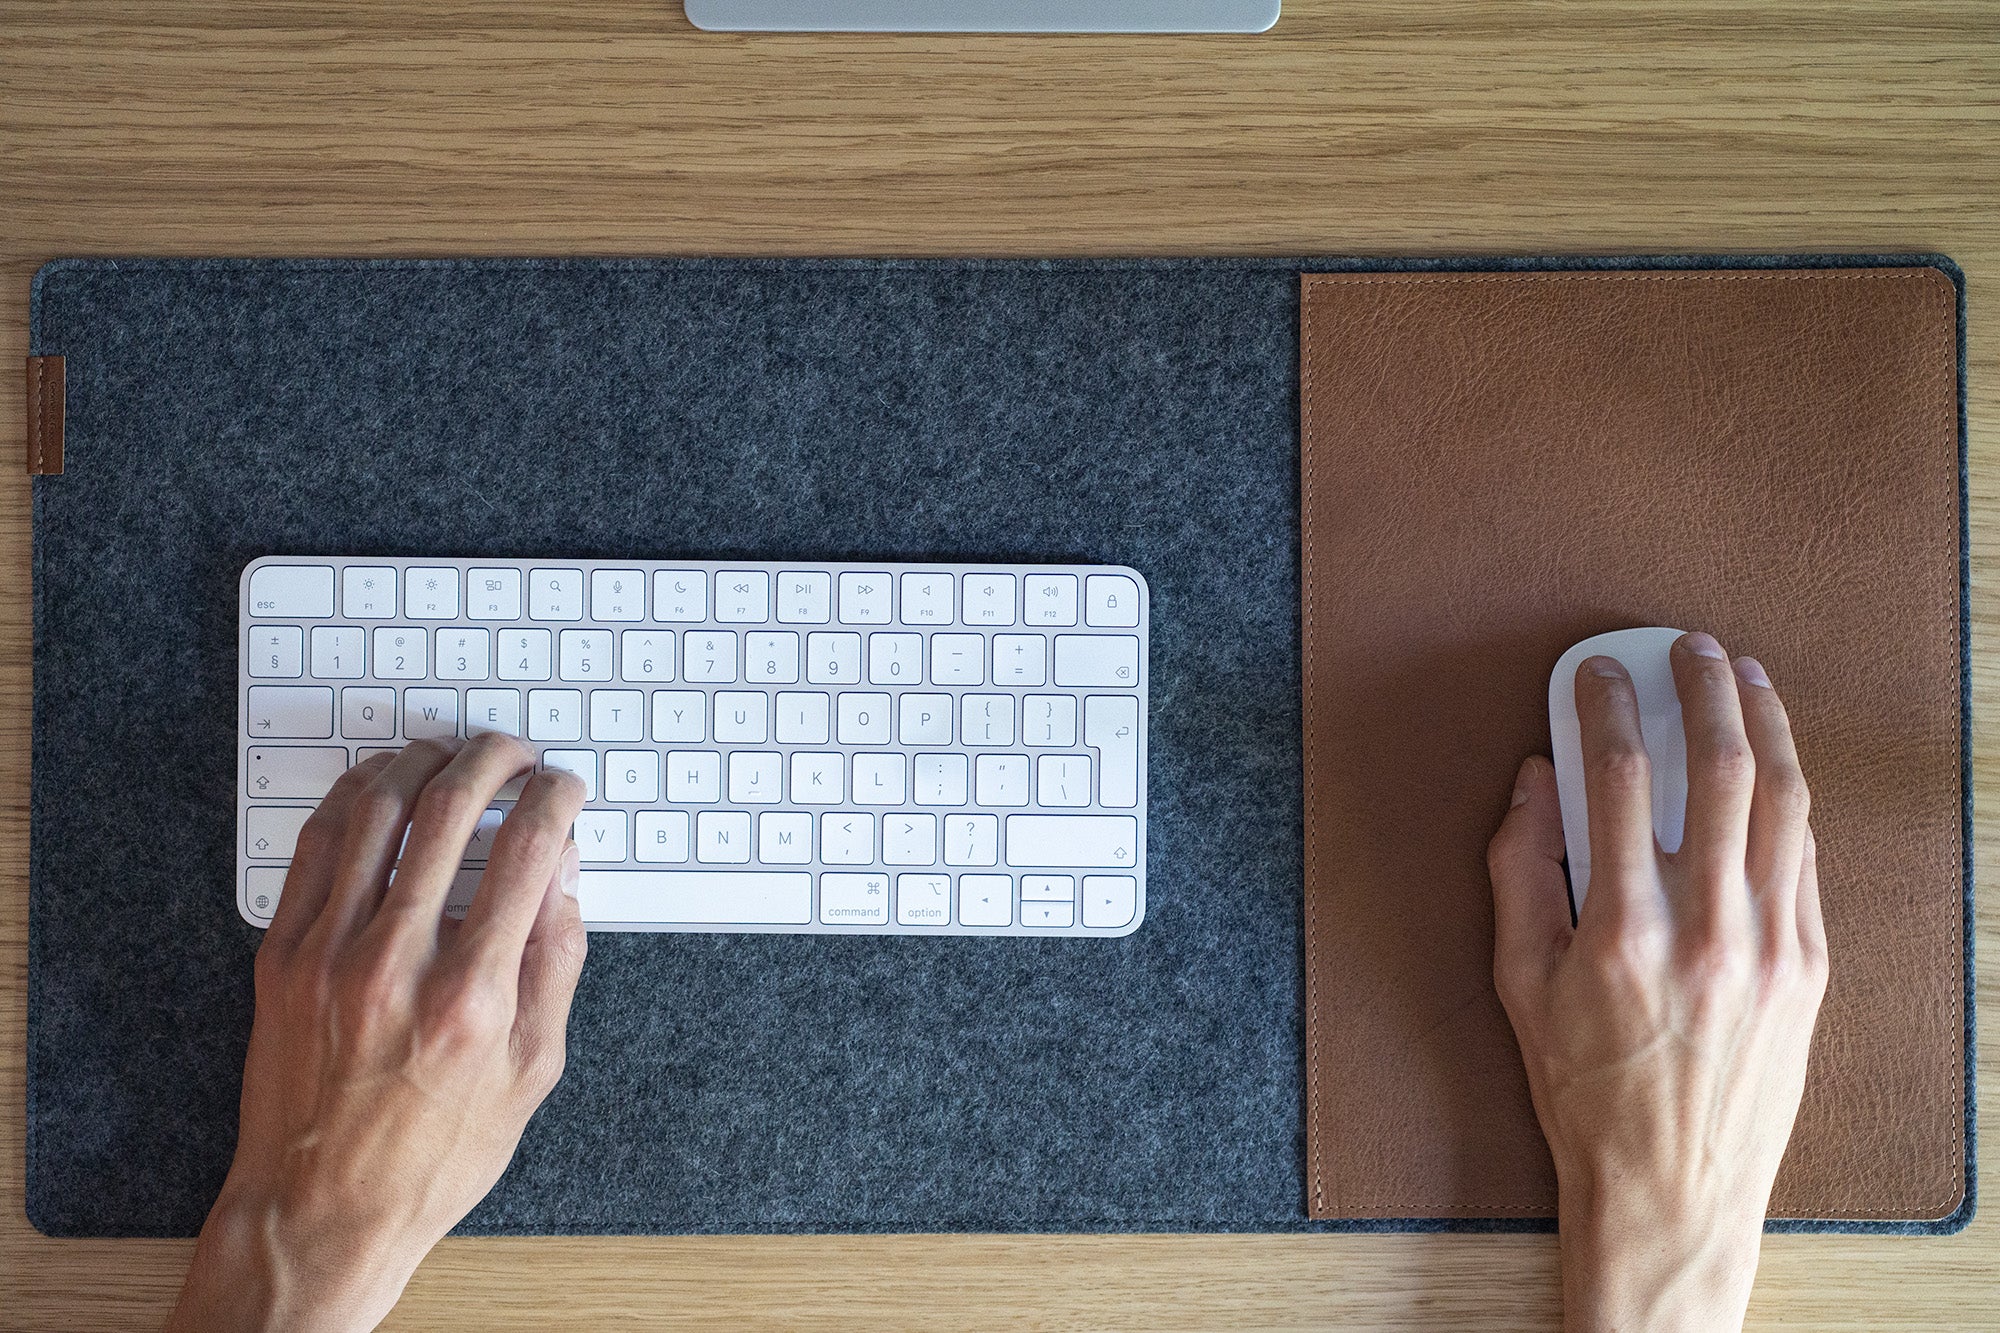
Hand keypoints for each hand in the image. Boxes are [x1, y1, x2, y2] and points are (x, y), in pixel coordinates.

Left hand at [169, 734, 588, 1332]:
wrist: (321, 1208)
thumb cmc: (431, 1153)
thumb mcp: (534, 1071)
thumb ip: (556, 963)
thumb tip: (563, 874)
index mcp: (474, 995)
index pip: (526, 851)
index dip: (554, 798)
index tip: (564, 787)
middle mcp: (398, 963)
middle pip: (451, 810)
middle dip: (495, 759)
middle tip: (515, 753)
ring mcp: (330, 953)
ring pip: (377, 809)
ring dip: (423, 761)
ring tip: (451, 754)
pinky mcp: (283, 954)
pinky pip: (319, 844)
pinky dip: (356, 797)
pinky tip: (384, 786)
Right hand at [1487, 632, 1827, 1332]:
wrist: (1672, 1187)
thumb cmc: (1583, 1090)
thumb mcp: (1516, 984)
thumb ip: (1518, 871)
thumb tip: (1534, 781)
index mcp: (1621, 932)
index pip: (1619, 780)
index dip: (1605, 707)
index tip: (1595, 671)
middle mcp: (1706, 930)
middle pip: (1719, 770)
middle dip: (1703, 689)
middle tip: (1687, 646)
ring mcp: (1771, 946)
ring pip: (1782, 801)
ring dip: (1764, 724)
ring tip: (1744, 677)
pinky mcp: (1809, 964)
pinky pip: (1803, 854)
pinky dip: (1787, 795)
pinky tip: (1770, 763)